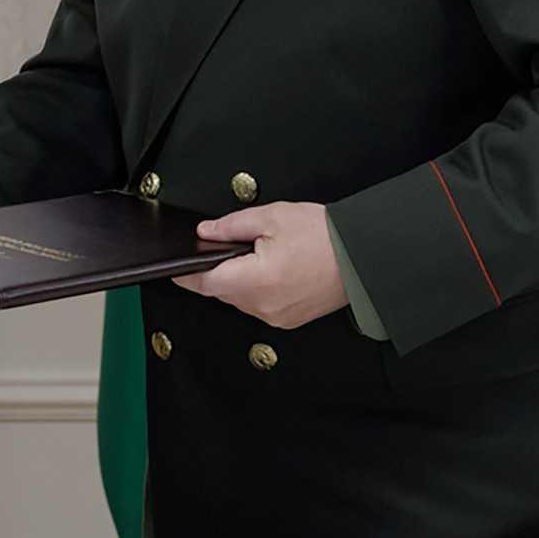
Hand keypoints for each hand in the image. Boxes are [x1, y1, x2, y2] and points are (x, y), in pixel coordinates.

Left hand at [170, 201, 347, 328]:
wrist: (363, 257)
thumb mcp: (272, 217)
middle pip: (221, 291)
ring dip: (238, 280)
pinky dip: (256, 288)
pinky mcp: (289, 319)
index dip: (186, 275)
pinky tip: (272, 269)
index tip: (175, 268)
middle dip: (218, 270)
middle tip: (231, 246)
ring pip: (240, 299)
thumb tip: (205, 232)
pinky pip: (259, 304)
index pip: (205, 283)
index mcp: (256, 281)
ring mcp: (277, 316)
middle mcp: (264, 306)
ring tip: (260, 254)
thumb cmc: (324, 236)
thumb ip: (231, 226)